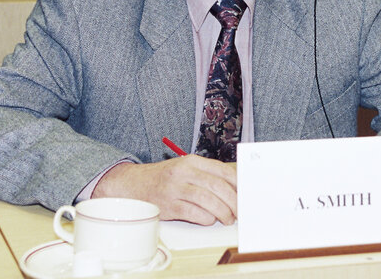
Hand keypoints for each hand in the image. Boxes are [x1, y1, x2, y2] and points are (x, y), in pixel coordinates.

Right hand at [92, 155, 236, 225]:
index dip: (238, 183)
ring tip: (228, 218)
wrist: (134, 184)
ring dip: (222, 212)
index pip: (222, 170)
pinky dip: (206, 218)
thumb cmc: (165, 178)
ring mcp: (175, 188)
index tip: (246, 193)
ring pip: (207, 200)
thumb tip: (235, 186)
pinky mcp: (168, 205)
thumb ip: (207, 174)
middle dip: (234, 201)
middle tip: (240, 211)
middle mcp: (184, 172)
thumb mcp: (186, 168)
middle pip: (217, 186)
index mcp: (191, 161)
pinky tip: (210, 220)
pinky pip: (194, 213)